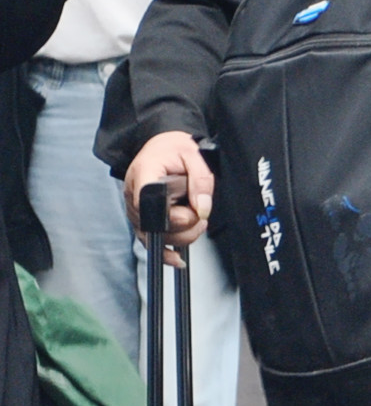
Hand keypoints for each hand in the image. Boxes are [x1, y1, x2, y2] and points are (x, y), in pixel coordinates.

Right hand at [125, 131, 214, 255]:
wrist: (162, 146)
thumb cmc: (174, 149)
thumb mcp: (194, 155)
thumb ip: (200, 180)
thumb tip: (202, 207)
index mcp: (144, 174)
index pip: (150, 202)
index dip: (173, 214)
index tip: (191, 212)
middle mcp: (134, 194)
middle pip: (155, 225)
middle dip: (185, 223)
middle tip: (199, 209)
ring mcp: (135, 209)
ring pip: (155, 237)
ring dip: (182, 235)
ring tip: (197, 220)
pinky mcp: (141, 218)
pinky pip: (148, 241)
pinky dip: (164, 253)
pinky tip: (176, 259)